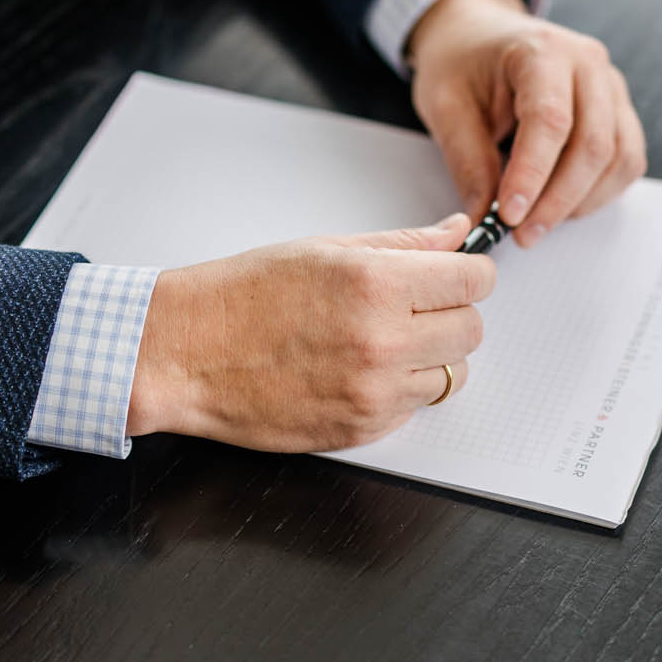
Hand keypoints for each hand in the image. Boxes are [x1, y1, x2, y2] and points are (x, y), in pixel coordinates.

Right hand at [126, 214, 492, 451]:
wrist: (186, 354)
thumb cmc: (244, 296)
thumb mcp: (325, 249)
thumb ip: (402, 244)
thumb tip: (457, 232)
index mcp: (377, 284)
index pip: (475, 281)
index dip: (466, 275)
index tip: (451, 277)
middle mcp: (383, 340)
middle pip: (473, 330)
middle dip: (451, 315)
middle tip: (413, 309)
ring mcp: (374, 391)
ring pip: (452, 374)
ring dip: (430, 358)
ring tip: (382, 342)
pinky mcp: (362, 429)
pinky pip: (414, 408)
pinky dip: (399, 391)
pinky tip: (358, 371)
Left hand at [406, 0, 646, 248]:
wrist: (480, 33)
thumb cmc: (462, 62)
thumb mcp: (445, 105)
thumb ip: (467, 161)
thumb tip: (484, 217)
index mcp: (543, 50)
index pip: (550, 121)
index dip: (532, 175)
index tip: (508, 215)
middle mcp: (589, 63)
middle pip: (594, 145)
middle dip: (558, 200)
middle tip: (522, 234)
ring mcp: (611, 86)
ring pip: (619, 158)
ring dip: (581, 202)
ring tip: (538, 223)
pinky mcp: (619, 110)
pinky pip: (627, 161)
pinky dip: (599, 193)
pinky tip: (563, 205)